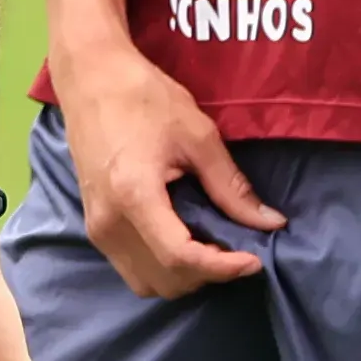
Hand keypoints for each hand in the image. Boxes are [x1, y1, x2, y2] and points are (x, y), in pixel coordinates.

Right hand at [49, 44, 280, 297]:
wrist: (90, 76)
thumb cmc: (144, 97)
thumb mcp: (197, 136)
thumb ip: (231, 186)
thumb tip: (271, 223)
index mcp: (134, 196)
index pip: (180, 257)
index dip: (223, 268)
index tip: (254, 260)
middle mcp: (108, 221)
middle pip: (165, 281)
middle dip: (206, 274)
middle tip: (234, 248)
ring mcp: (95, 226)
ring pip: (146, 283)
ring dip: (182, 276)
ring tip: (209, 247)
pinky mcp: (92, 223)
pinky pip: (130, 267)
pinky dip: (161, 267)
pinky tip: (182, 239)